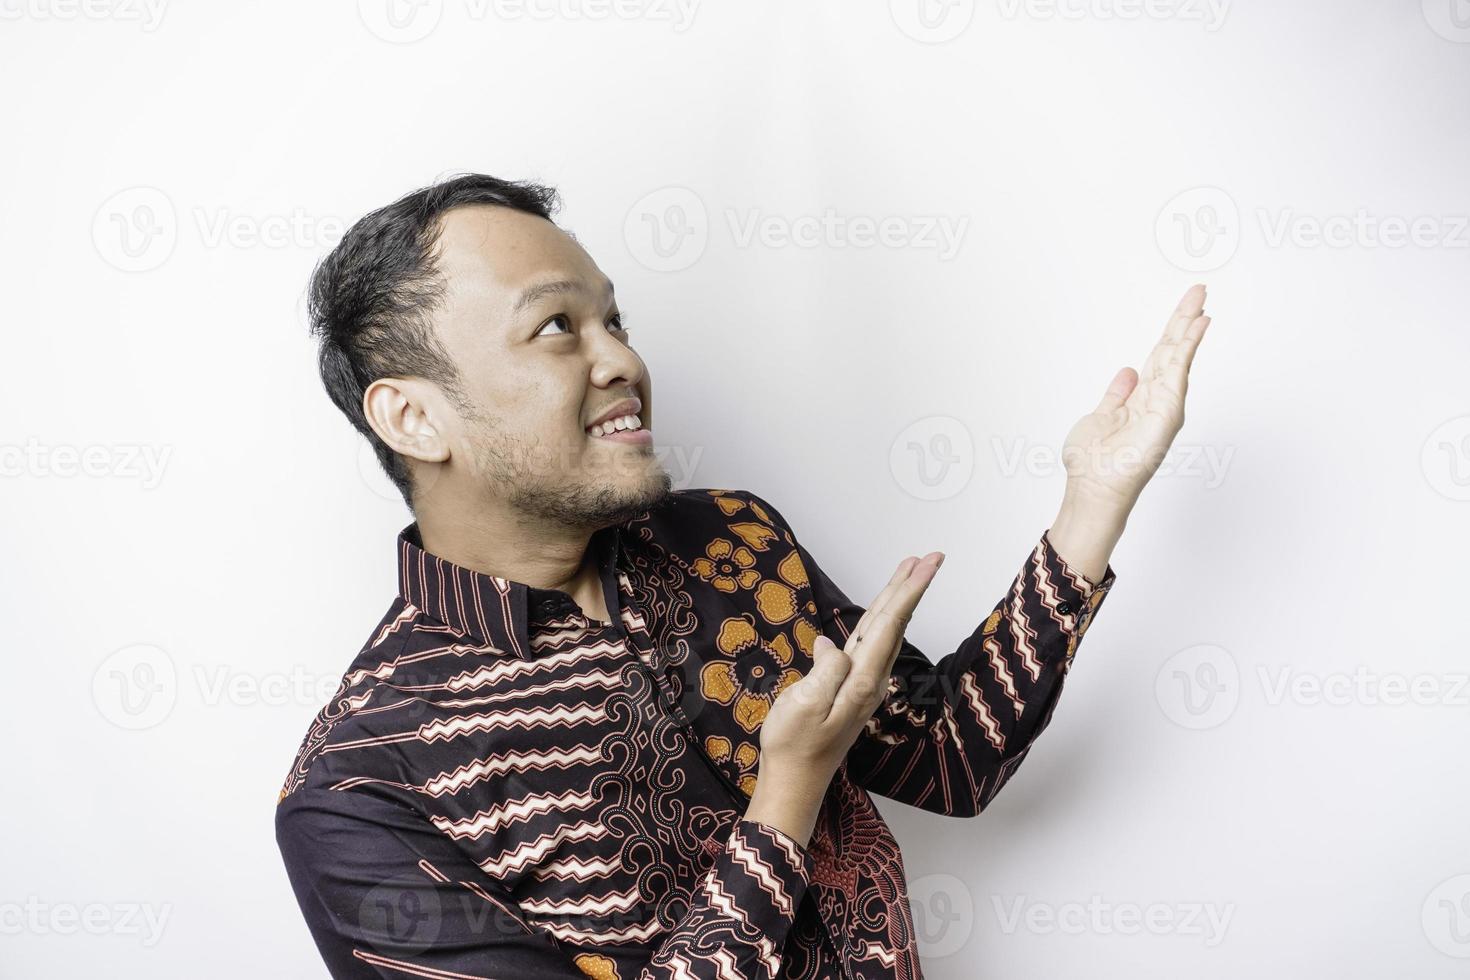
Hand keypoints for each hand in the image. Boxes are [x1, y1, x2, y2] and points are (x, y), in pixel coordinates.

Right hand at [745, 552, 943, 843]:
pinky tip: (877, 614)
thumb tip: (833, 645)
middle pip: (894, 623)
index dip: (908, 591)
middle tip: (930, 557)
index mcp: (861, 680)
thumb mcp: (804, 705)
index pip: (890, 624)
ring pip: (884, 632)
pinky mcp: (848, 690)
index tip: (927, 564)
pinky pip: (869, 645)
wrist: (793, 784)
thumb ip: (826, 670)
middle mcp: (869, 680)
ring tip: (909, 574)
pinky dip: (879, 622)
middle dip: (910, 588)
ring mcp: (860, 686)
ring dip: (897, 601)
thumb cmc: (793, 747)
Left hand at [1059, 284, 1212, 519]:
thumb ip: (1118, 394)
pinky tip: (1197, 326)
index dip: (1171, 332)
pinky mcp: (1167, 413)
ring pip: (1179, 357)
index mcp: (1141, 399)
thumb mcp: (1101, 417)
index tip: (1186, 309)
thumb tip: (1129, 372)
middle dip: (1185, 319)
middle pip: (1173, 351)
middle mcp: (1157, 400)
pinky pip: (1178, 372)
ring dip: (1190, 326)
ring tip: (1202, 299)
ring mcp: (1165, 406)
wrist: (1094, 490)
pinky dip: (1188, 347)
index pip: (1159, 358)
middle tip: (1200, 290)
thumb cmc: (1094, 464)